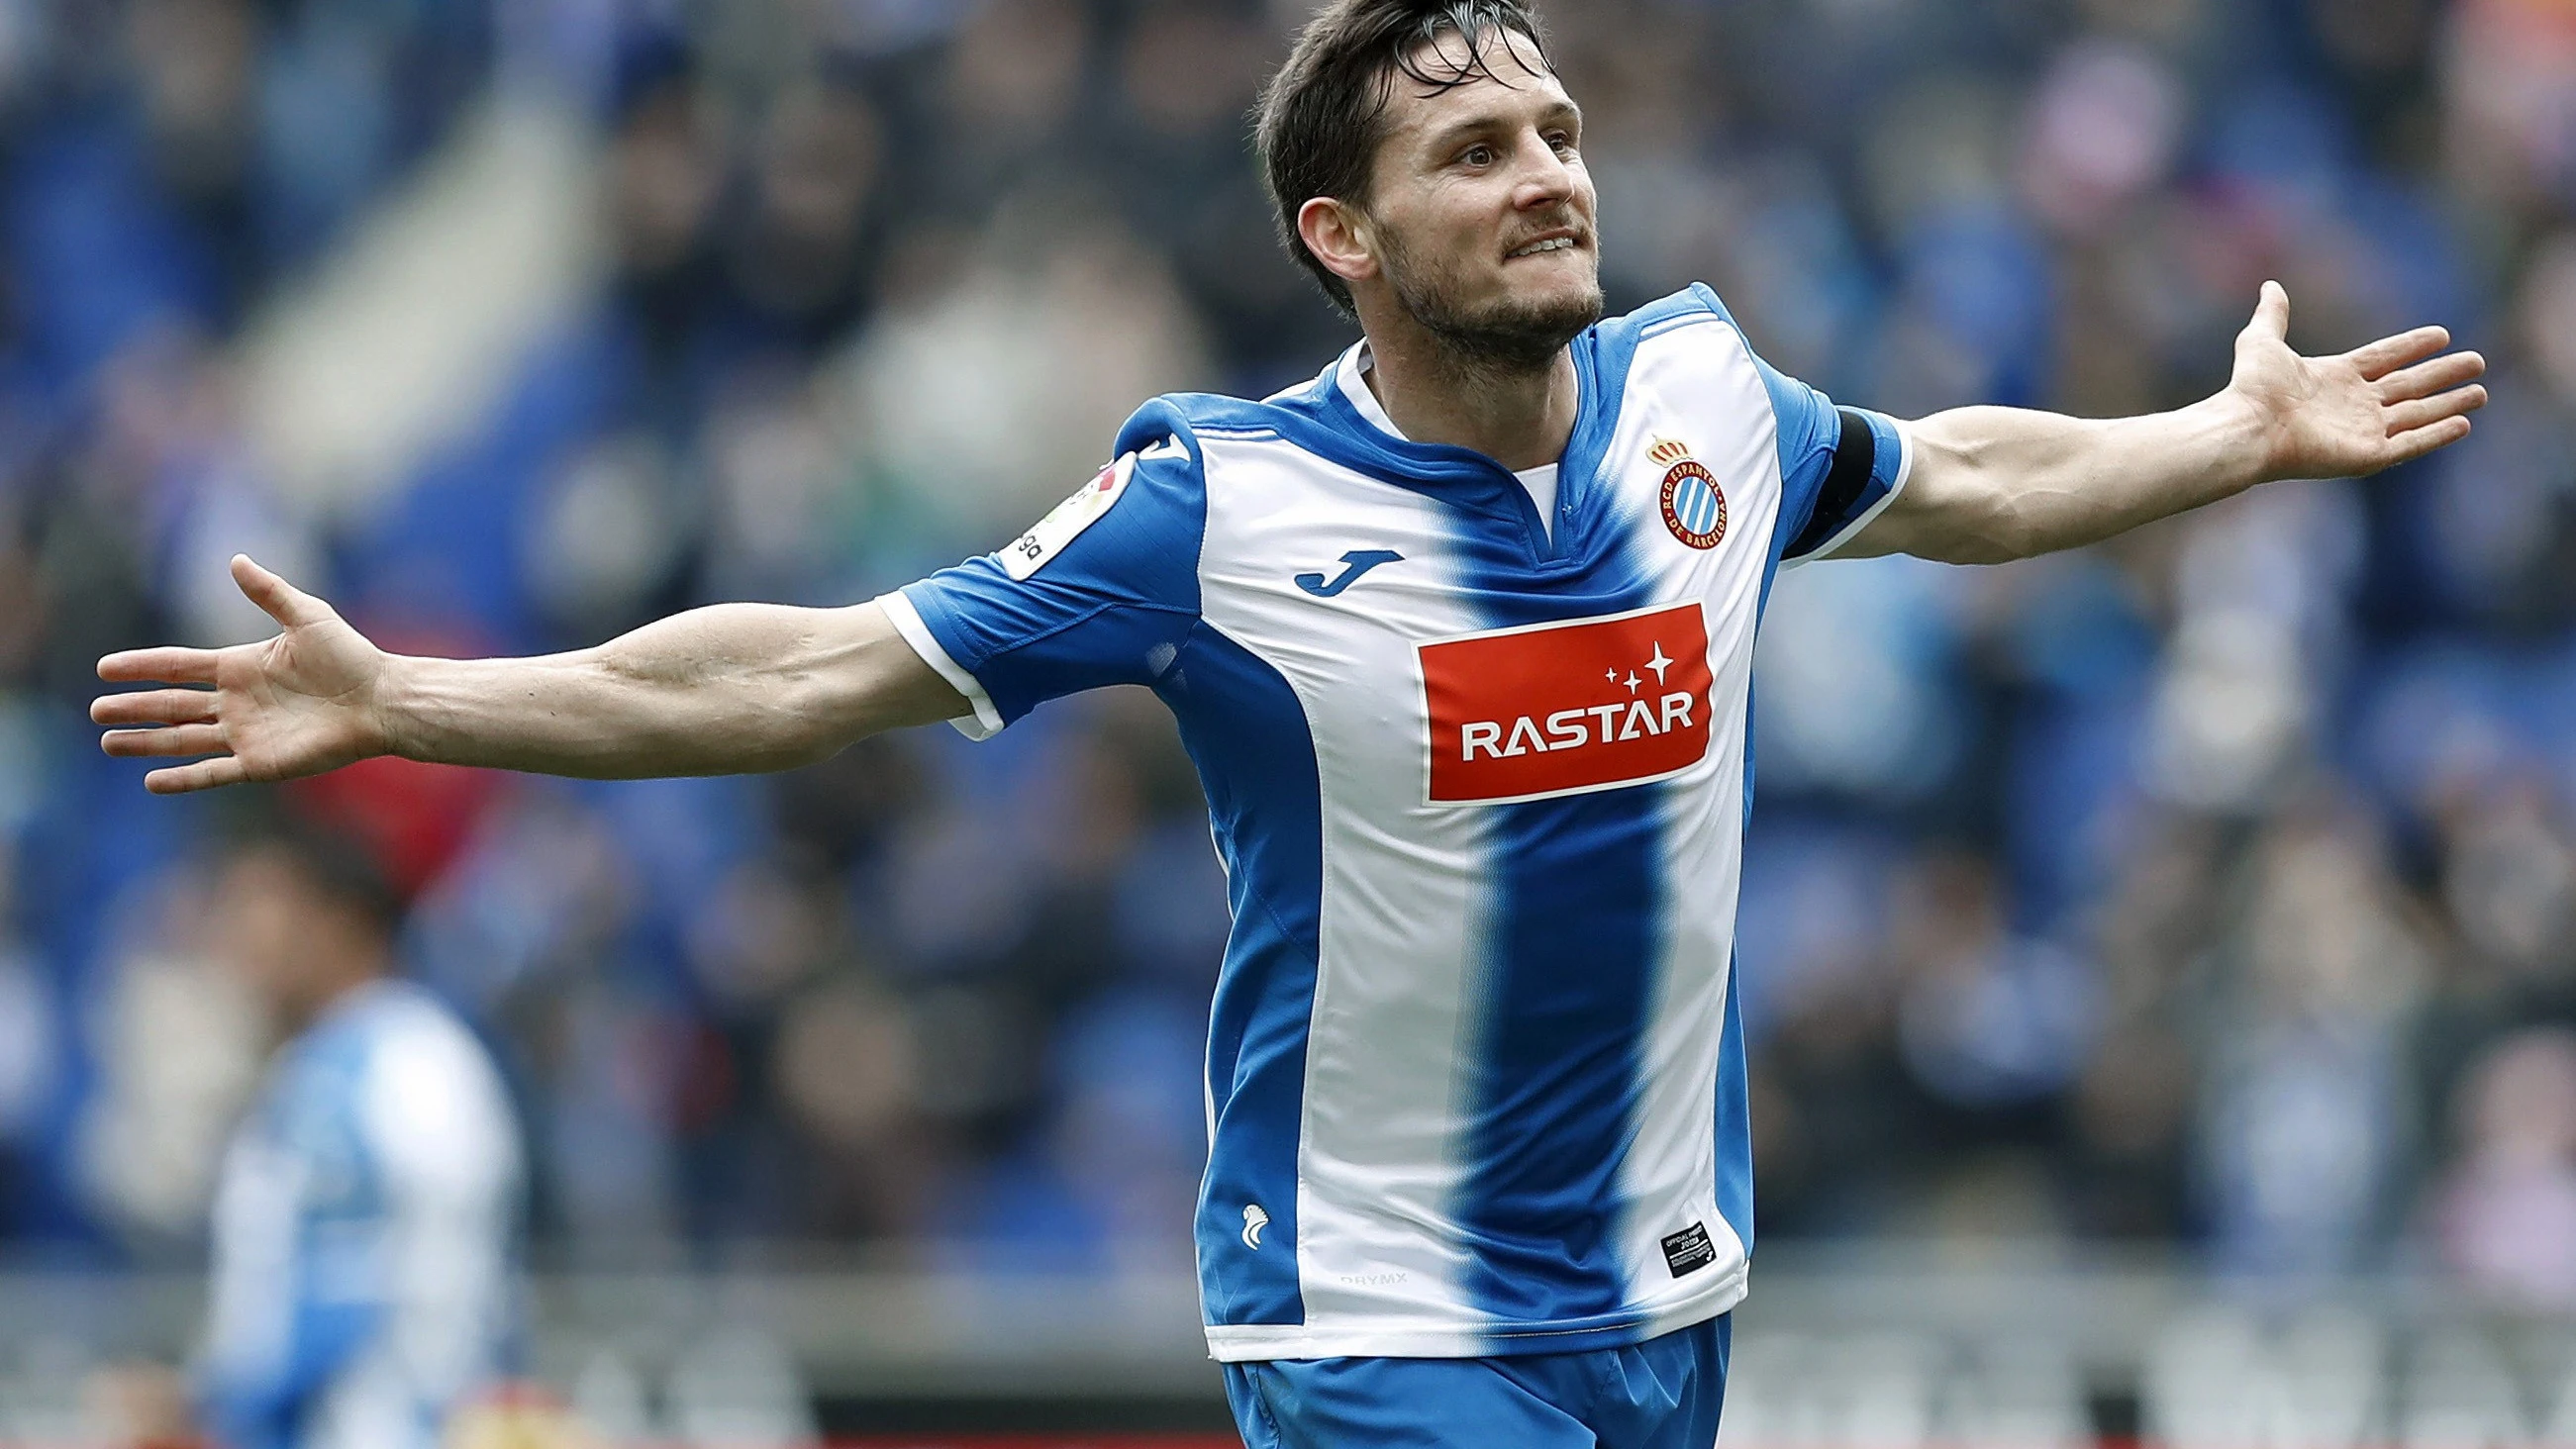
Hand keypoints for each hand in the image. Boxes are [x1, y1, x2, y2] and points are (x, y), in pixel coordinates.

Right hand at [92, 555, 392, 793]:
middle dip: (133, 709)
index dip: (141, 668)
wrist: (381, 700)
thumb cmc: (350, 657)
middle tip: (96, 710)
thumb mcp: (306, 616)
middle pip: (171, 706)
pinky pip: (213, 773)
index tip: (104, 669)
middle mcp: (236, 702)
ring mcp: (245, 734)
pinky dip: (183, 779)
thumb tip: (235, 559)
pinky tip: (152, 780)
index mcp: (239, 667)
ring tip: (108, 743)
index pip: (177, 667)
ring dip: (146, 743)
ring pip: (182, 740)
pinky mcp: (261, 763)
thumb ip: (269, 592)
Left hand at [2228, 280, 2487, 483]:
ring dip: (2449, 404)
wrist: (2248, 426)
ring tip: (2481, 393)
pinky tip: (2463, 424)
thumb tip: (2270, 286)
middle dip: (2444, 375)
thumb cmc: (2252, 388)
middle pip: (2409, 385)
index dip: (2412, 346)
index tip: (2442, 335)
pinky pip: (2410, 443)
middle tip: (2478, 362)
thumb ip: (2273, 315)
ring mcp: (2361, 431)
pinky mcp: (2367, 455)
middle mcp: (2353, 404)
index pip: (2384, 357)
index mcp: (2335, 376)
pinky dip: (2436, 435)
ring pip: (2417, 414)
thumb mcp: (2263, 341)